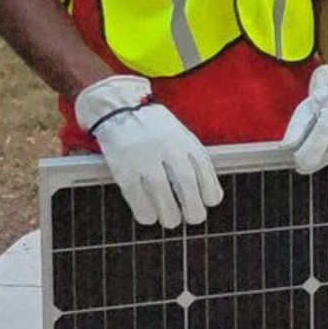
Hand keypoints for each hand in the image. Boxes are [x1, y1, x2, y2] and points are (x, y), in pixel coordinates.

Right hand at [74, 74, 223, 227]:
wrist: (117, 108)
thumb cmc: (152, 126)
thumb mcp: (178, 132)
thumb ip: (191, 155)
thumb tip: (208, 190)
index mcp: (181, 137)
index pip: (202, 166)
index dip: (210, 188)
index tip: (210, 201)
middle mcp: (165, 146)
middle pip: (185, 182)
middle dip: (193, 207)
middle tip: (194, 218)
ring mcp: (142, 157)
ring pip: (161, 193)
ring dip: (170, 214)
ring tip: (172, 220)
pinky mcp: (122, 168)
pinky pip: (136, 196)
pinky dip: (145, 212)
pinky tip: (150, 216)